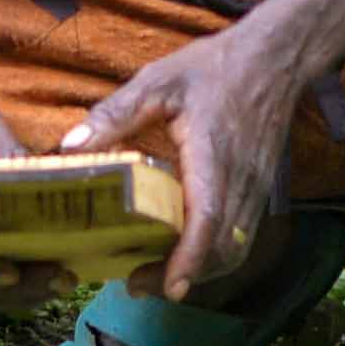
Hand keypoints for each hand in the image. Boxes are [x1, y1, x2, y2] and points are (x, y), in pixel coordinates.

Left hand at [69, 23, 310, 302]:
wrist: (274, 59)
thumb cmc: (215, 68)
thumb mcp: (159, 81)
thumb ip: (115, 114)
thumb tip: (70, 147)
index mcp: (213, 155)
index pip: (208, 219)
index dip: (189, 258)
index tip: (167, 286)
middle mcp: (240, 180)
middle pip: (221, 249)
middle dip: (181, 276)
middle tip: (135, 283)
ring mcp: (255, 189)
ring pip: (234, 249)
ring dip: (198, 271)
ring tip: (153, 276)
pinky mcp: (259, 191)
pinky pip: (240, 236)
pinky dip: (213, 255)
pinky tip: (183, 252)